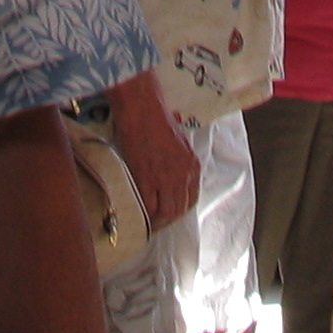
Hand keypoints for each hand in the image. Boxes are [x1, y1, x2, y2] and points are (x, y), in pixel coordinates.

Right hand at [106, 71, 197, 231]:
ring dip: (157, 221)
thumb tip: (175, 151)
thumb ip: (179, 152)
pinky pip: (149, 206)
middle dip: (168, 219)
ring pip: (166, 212)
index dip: (180, 209)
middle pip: (179, 209)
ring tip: (147, 223)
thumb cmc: (156, 117)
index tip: (169, 212)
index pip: (191, 198)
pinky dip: (145, 215)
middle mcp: (184, 175)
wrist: (142, 110)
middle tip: (156, 222)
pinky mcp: (148, 179)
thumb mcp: (178, 137)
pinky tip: (139, 217)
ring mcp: (167, 179)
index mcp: (193, 165)